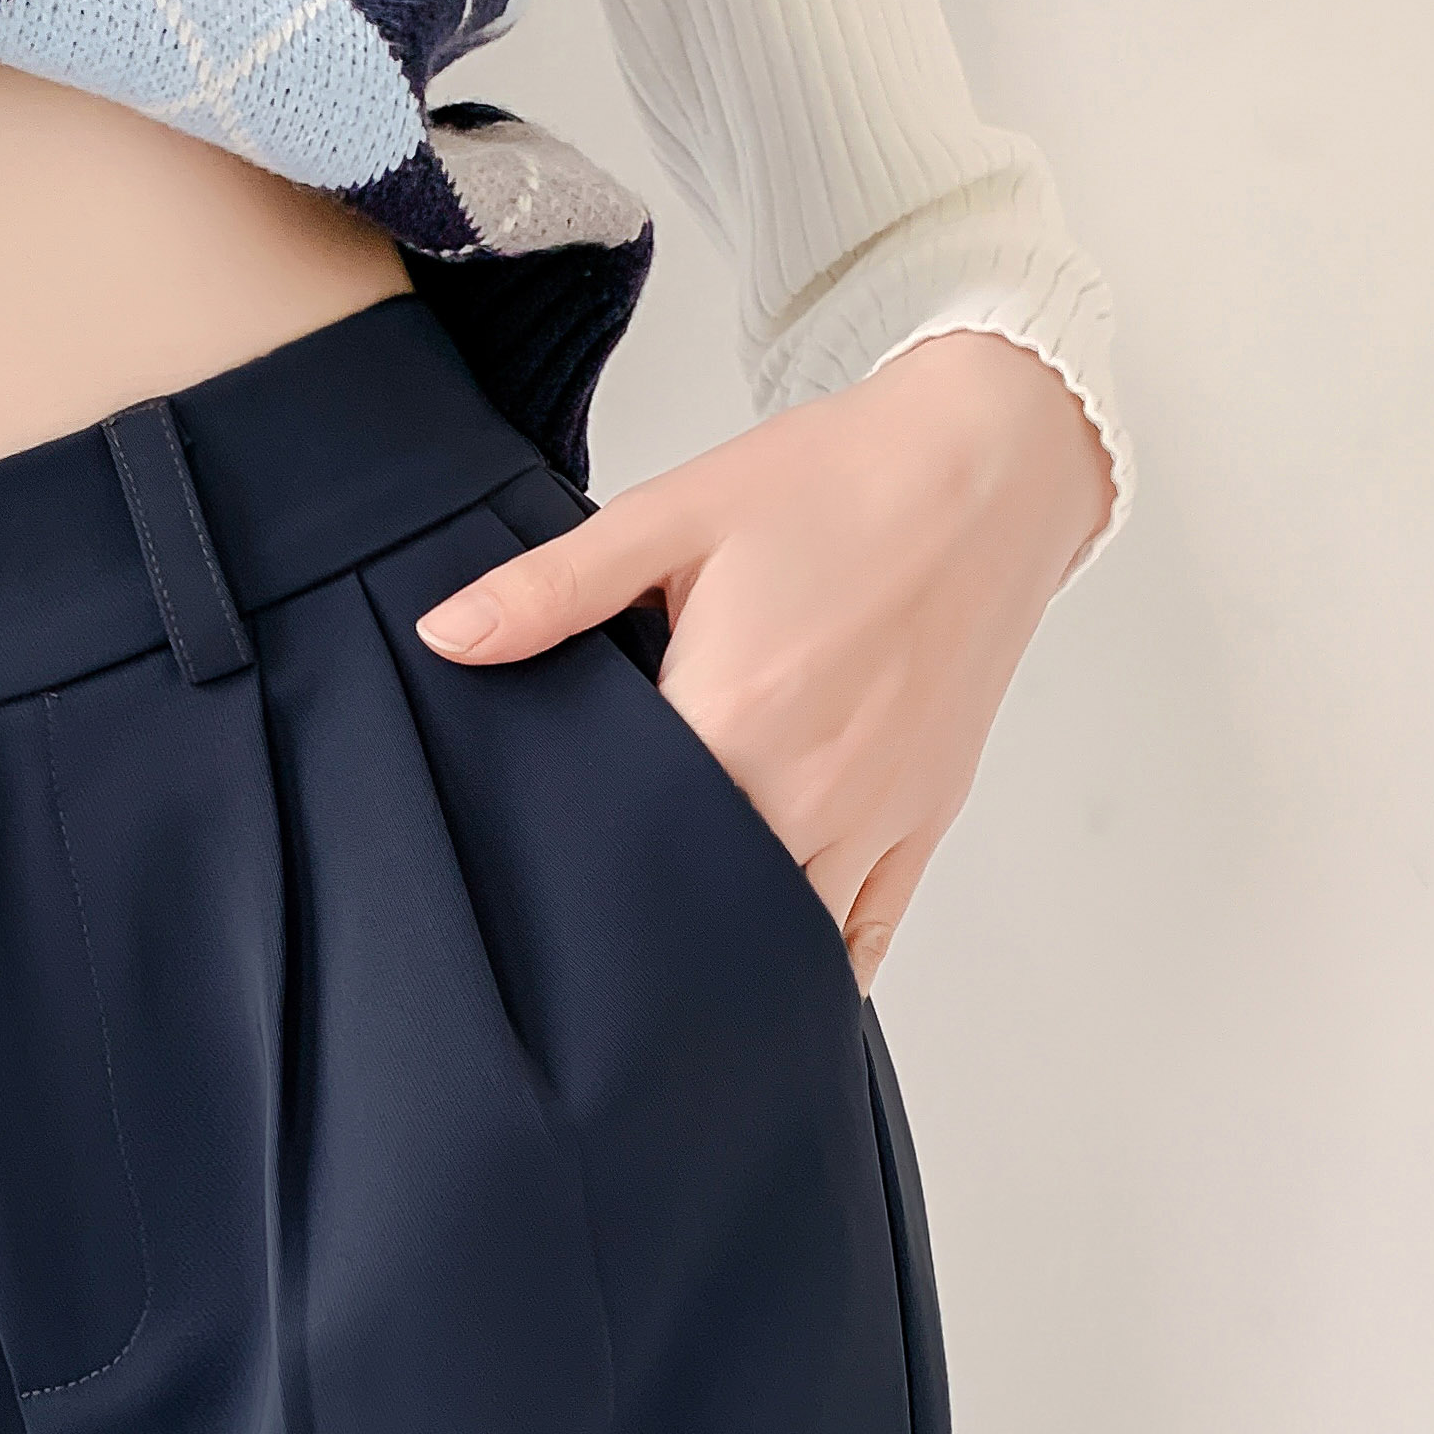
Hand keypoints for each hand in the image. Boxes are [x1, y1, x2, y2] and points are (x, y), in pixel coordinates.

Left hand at [412, 332, 1114, 988]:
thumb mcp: (673, 516)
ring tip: (659, 948)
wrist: (990, 464)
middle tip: (580, 924)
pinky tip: (766, 969)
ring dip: (722, 944)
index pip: (621, 835)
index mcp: (733, 718)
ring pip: (782, 937)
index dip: (569, 855)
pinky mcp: (923, 819)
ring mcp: (874, 817)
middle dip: (638, 913)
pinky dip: (816, 961)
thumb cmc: (835, 483)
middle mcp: (809, 790)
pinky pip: (867, 933)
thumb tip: (443, 635)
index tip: (530, 861)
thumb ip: (552, 588)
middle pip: (699, 902)